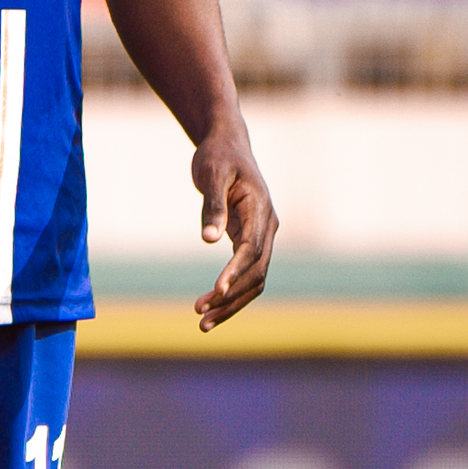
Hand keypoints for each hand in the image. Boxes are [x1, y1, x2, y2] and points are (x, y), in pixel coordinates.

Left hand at [191, 121, 276, 330]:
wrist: (227, 146)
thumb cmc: (217, 157)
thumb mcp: (211, 175)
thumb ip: (212, 206)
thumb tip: (209, 239)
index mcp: (260, 209)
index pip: (251, 249)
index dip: (235, 272)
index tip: (216, 291)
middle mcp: (268, 226)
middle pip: (257, 272)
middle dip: (231, 297)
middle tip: (200, 315)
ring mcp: (262, 236)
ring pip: (255, 279)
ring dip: (232, 303)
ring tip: (203, 322)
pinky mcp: (251, 241)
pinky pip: (247, 273)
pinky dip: (232, 292)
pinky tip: (212, 307)